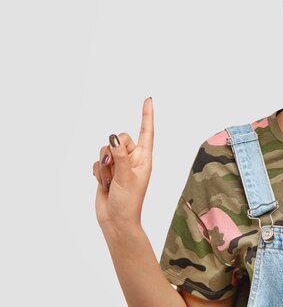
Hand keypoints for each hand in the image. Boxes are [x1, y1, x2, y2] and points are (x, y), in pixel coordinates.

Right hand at [93, 97, 153, 232]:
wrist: (115, 221)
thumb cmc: (128, 202)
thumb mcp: (127, 177)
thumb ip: (121, 155)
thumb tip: (115, 137)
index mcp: (144, 158)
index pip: (146, 132)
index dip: (146, 115)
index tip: (148, 99)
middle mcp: (133, 158)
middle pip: (120, 138)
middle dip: (114, 150)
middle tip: (116, 168)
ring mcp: (120, 164)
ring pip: (106, 149)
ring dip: (105, 164)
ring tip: (110, 179)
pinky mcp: (107, 171)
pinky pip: (97, 161)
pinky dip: (98, 171)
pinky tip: (103, 183)